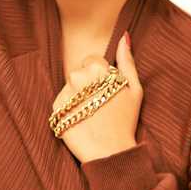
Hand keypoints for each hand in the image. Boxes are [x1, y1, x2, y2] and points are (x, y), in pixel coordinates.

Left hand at [53, 31, 142, 162]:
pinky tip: (81, 121)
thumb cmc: (125, 121)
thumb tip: (124, 36)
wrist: (110, 153)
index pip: (92, 60)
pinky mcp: (55, 108)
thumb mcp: (134, 89)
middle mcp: (78, 77)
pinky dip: (69, 109)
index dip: (101, 76)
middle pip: (80, 72)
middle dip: (88, 85)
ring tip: (90, 115)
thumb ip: (127, 61)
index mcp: (98, 69)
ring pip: (70, 87)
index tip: (106, 92)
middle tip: (99, 105)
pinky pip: (62, 101)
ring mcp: (65, 92)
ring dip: (77, 97)